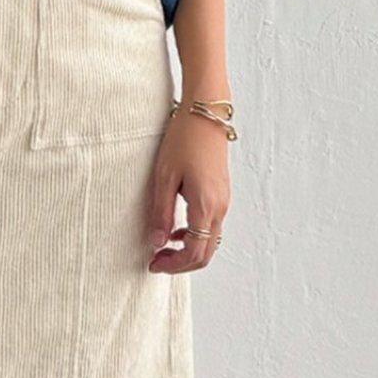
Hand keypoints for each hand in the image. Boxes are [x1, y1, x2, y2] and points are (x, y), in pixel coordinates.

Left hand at [146, 109, 230, 272]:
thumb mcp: (164, 177)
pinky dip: (194, 236)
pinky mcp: (222, 194)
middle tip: (156, 260)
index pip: (194, 253)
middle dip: (181, 264)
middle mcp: (220, 208)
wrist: (207, 112)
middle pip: (206, 254)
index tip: (153, 264)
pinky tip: (176, 229)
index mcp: (206, 206)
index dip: (173, 265)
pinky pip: (211, 227)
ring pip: (209, 242)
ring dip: (187, 250)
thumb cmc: (184, 139)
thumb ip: (161, 213)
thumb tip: (157, 243)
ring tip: (162, 246)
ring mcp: (224, 201)